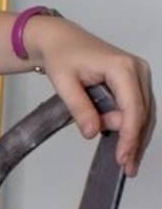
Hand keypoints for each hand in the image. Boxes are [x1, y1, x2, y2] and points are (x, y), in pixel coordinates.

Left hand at [30, 17, 154, 177]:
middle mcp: (137, 69)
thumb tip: (92, 132)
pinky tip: (127, 146)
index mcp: (122, 67)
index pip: (133, 108)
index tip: (122, 157)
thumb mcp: (64, 83)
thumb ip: (79, 107)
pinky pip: (140, 108)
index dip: (129, 136)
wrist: (62, 41)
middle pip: (144, 113)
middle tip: (127, 168)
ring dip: (137, 138)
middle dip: (135, 142)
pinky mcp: (136, 81)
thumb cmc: (62, 57)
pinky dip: (133, 128)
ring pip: (146, 113)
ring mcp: (140, 74)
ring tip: (128, 164)